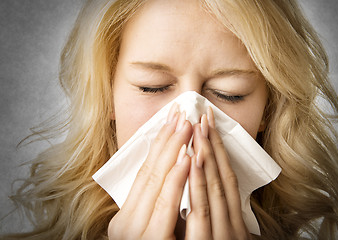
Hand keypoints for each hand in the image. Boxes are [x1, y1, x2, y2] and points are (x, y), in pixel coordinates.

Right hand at [108, 104, 192, 238]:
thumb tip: (169, 178)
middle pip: (151, 173)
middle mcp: (126, 226)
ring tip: (187, 125)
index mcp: (125, 220)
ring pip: (159, 184)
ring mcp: (139, 234)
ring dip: (175, 151)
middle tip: (181, 112)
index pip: (145, 174)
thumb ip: (155, 208)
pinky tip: (189, 158)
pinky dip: (178, 180)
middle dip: (168, 141)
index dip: (160, 146)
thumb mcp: (149, 229)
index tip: (171, 121)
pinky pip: (168, 207)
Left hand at [186, 107, 250, 239]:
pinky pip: (201, 211)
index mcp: (234, 221)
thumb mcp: (217, 234)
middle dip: (212, 145)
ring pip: (215, 188)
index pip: (228, 178)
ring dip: (206, 155)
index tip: (209, 125)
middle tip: (204, 116)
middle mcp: (233, 225)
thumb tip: (198, 181)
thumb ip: (211, 213)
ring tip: (198, 128)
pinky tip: (192, 160)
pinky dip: (196, 184)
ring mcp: (223, 235)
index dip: (219, 150)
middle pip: (223, 177)